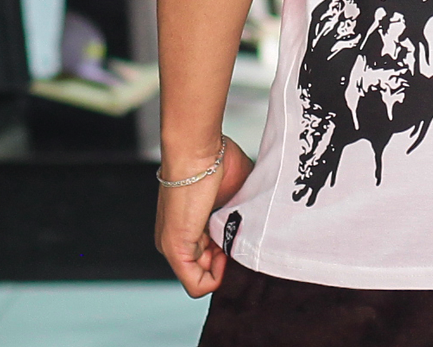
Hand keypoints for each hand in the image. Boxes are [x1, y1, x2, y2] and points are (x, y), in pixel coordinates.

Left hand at [155, 136, 253, 297]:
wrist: (197, 148)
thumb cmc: (216, 158)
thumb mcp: (234, 189)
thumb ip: (241, 209)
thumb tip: (260, 217)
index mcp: (187, 225)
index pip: (208, 255)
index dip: (230, 250)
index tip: (242, 234)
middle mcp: (175, 239)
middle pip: (206, 269)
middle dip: (229, 260)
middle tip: (241, 239)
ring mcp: (172, 246)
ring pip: (202, 278)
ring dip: (225, 267)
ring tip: (235, 241)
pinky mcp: (176, 248)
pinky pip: (197, 284)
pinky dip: (217, 278)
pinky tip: (228, 255)